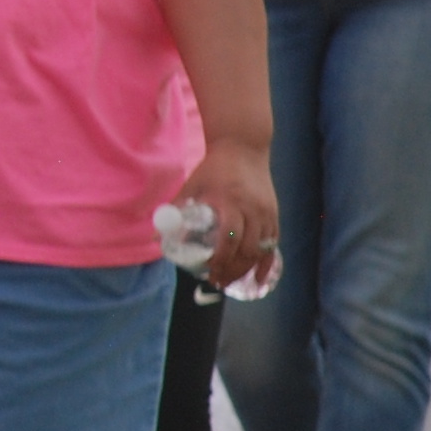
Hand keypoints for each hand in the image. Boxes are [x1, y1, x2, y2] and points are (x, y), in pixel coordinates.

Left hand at [176, 143, 279, 290]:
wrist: (244, 148)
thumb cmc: (214, 168)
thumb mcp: (193, 185)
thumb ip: (177, 208)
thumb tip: (156, 236)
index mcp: (230, 201)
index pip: (229, 237)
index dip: (221, 257)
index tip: (207, 269)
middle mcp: (252, 209)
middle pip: (246, 249)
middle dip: (231, 269)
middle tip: (215, 282)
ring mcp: (266, 213)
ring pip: (261, 250)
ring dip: (246, 269)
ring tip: (228, 282)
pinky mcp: (274, 215)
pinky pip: (273, 244)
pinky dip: (265, 263)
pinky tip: (258, 278)